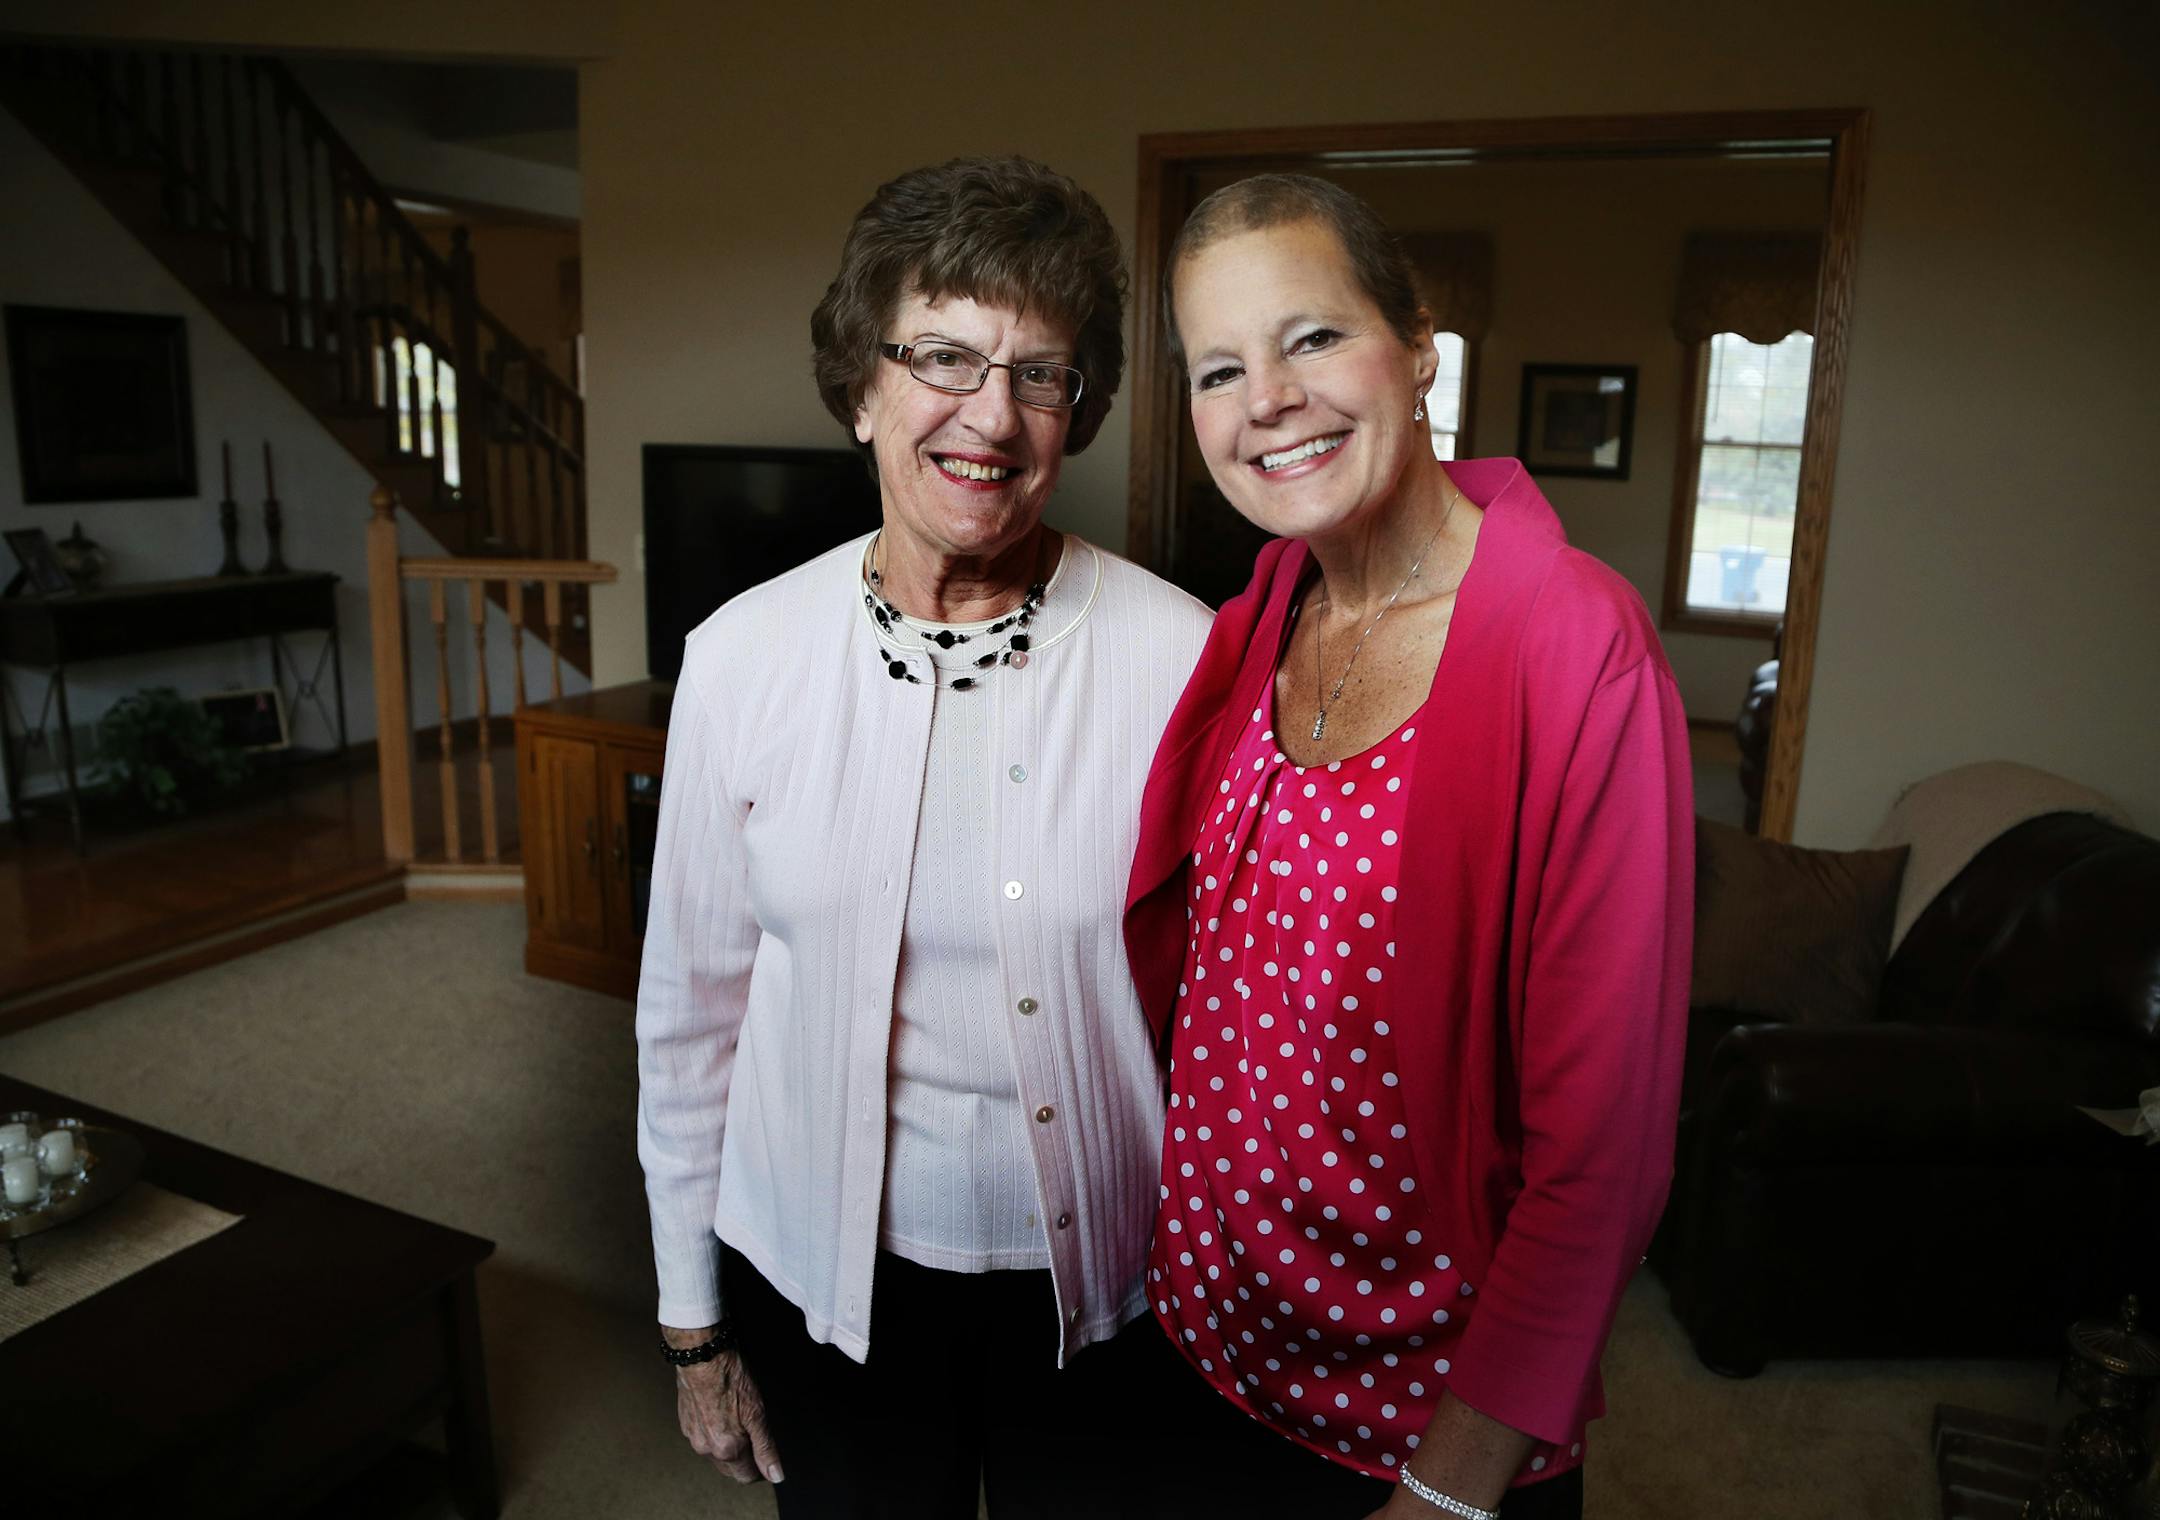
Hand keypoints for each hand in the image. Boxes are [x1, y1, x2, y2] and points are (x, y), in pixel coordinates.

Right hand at [674, 1347, 782, 1484]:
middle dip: (744, 1461)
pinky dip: (714, 1433)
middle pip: (730, 1469)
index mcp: (726, 1449)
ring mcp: (693, 1437)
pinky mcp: (686, 1423)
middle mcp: (706, 1448)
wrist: (702, 1358)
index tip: (767, 1460)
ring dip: (728, 1447)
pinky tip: (721, 1415)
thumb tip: (776, 1475)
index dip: (760, 1470)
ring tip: (738, 1422)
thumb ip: (766, 1448)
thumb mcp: (757, 1414)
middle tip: (755, 1438)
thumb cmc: (731, 1380)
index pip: (745, 1476)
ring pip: (715, 1454)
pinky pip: (703, 1438)